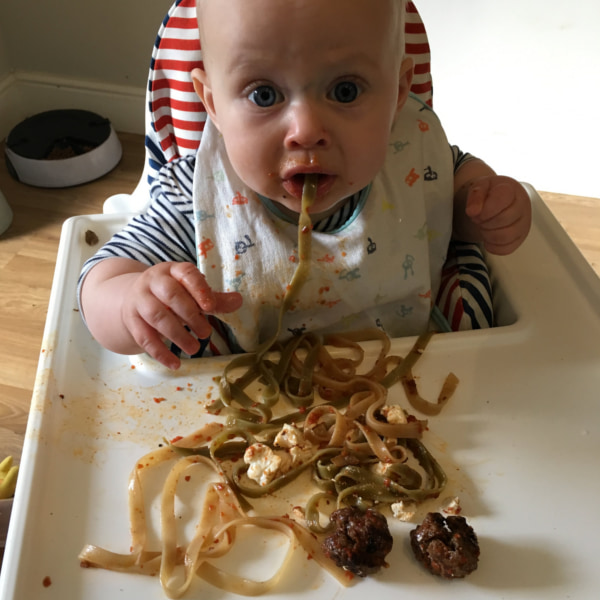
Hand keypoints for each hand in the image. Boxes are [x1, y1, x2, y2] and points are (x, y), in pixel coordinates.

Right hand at [121, 262, 241, 368]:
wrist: (131, 300)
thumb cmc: (170, 296)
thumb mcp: (191, 293)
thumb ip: (214, 299)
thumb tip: (238, 301)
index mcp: (173, 271)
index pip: (186, 274)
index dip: (199, 289)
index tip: (210, 307)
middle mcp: (153, 281)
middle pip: (171, 295)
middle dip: (190, 315)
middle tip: (206, 333)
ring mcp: (139, 300)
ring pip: (156, 316)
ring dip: (177, 334)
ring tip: (194, 349)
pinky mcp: (131, 320)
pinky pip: (144, 337)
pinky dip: (160, 352)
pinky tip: (175, 364)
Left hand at [464, 175, 530, 254]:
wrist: (496, 199)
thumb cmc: (489, 193)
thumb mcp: (478, 187)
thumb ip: (475, 195)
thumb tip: (473, 211)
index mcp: (512, 190)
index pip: (501, 200)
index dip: (486, 210)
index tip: (477, 211)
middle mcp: (522, 206)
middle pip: (504, 220)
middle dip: (484, 222)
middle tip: (479, 219)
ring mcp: (524, 223)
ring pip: (506, 236)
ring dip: (488, 235)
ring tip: (484, 227)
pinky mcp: (521, 238)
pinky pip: (507, 249)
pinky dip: (493, 246)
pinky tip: (488, 237)